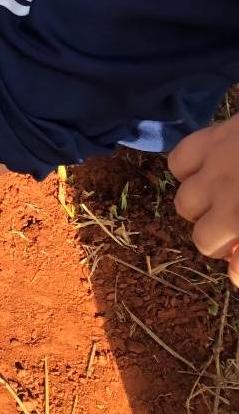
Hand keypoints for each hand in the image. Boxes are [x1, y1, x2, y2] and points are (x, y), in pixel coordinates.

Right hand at [170, 117, 238, 286]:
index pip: (238, 271)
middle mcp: (232, 206)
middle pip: (204, 240)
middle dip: (221, 241)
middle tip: (237, 228)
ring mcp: (216, 173)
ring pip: (186, 204)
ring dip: (203, 209)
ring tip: (222, 199)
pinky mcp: (210, 141)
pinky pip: (180, 165)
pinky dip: (189, 171)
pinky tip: (208, 170)